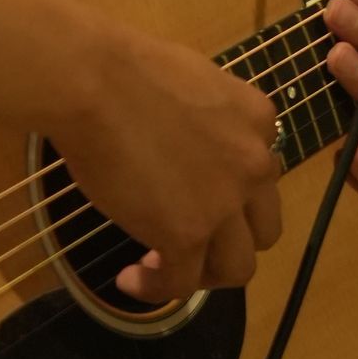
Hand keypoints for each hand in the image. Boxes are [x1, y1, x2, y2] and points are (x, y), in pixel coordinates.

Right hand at [54, 24, 283, 307]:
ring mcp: (225, 203)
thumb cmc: (125, 69)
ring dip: (204, 274)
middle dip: (230, 240)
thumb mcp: (195, 83)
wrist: (94, 81)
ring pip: (237, 266)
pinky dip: (157, 289)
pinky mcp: (187, 234)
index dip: (230, 193)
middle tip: (190, 240)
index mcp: (259, 120)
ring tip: (163, 268)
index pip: (261, 173)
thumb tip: (190, 146)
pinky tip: (128, 280)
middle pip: (264, 228)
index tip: (192, 199)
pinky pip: (182, 284)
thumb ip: (211, 121)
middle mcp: (254, 164)